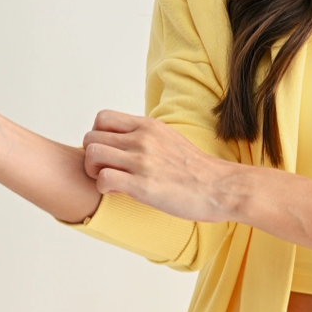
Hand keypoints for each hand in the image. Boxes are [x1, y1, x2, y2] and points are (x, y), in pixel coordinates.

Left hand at [81, 110, 235, 221]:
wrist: (220, 188)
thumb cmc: (197, 170)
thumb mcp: (170, 139)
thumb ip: (147, 136)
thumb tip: (130, 138)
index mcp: (148, 126)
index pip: (102, 118)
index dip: (97, 136)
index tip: (109, 153)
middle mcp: (142, 139)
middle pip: (91, 137)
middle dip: (91, 157)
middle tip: (105, 171)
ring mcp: (142, 161)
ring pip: (92, 154)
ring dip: (93, 172)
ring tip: (110, 182)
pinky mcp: (142, 185)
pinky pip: (103, 179)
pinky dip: (103, 188)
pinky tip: (118, 193)